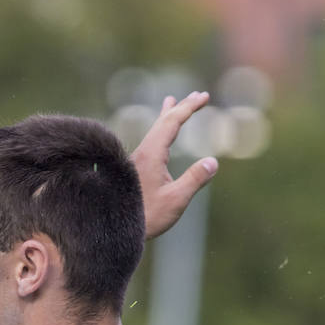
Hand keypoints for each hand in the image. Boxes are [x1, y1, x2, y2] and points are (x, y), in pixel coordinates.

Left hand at [130, 92, 218, 238]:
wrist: (112, 229)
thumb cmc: (145, 217)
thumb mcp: (175, 200)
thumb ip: (194, 180)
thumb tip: (212, 162)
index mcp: (151, 155)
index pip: (172, 123)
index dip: (188, 108)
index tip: (204, 97)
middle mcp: (142, 153)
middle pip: (163, 122)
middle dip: (181, 107)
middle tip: (196, 95)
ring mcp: (136, 160)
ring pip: (153, 131)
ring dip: (167, 116)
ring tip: (171, 102)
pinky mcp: (133, 169)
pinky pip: (150, 141)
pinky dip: (159, 130)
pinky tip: (158, 137)